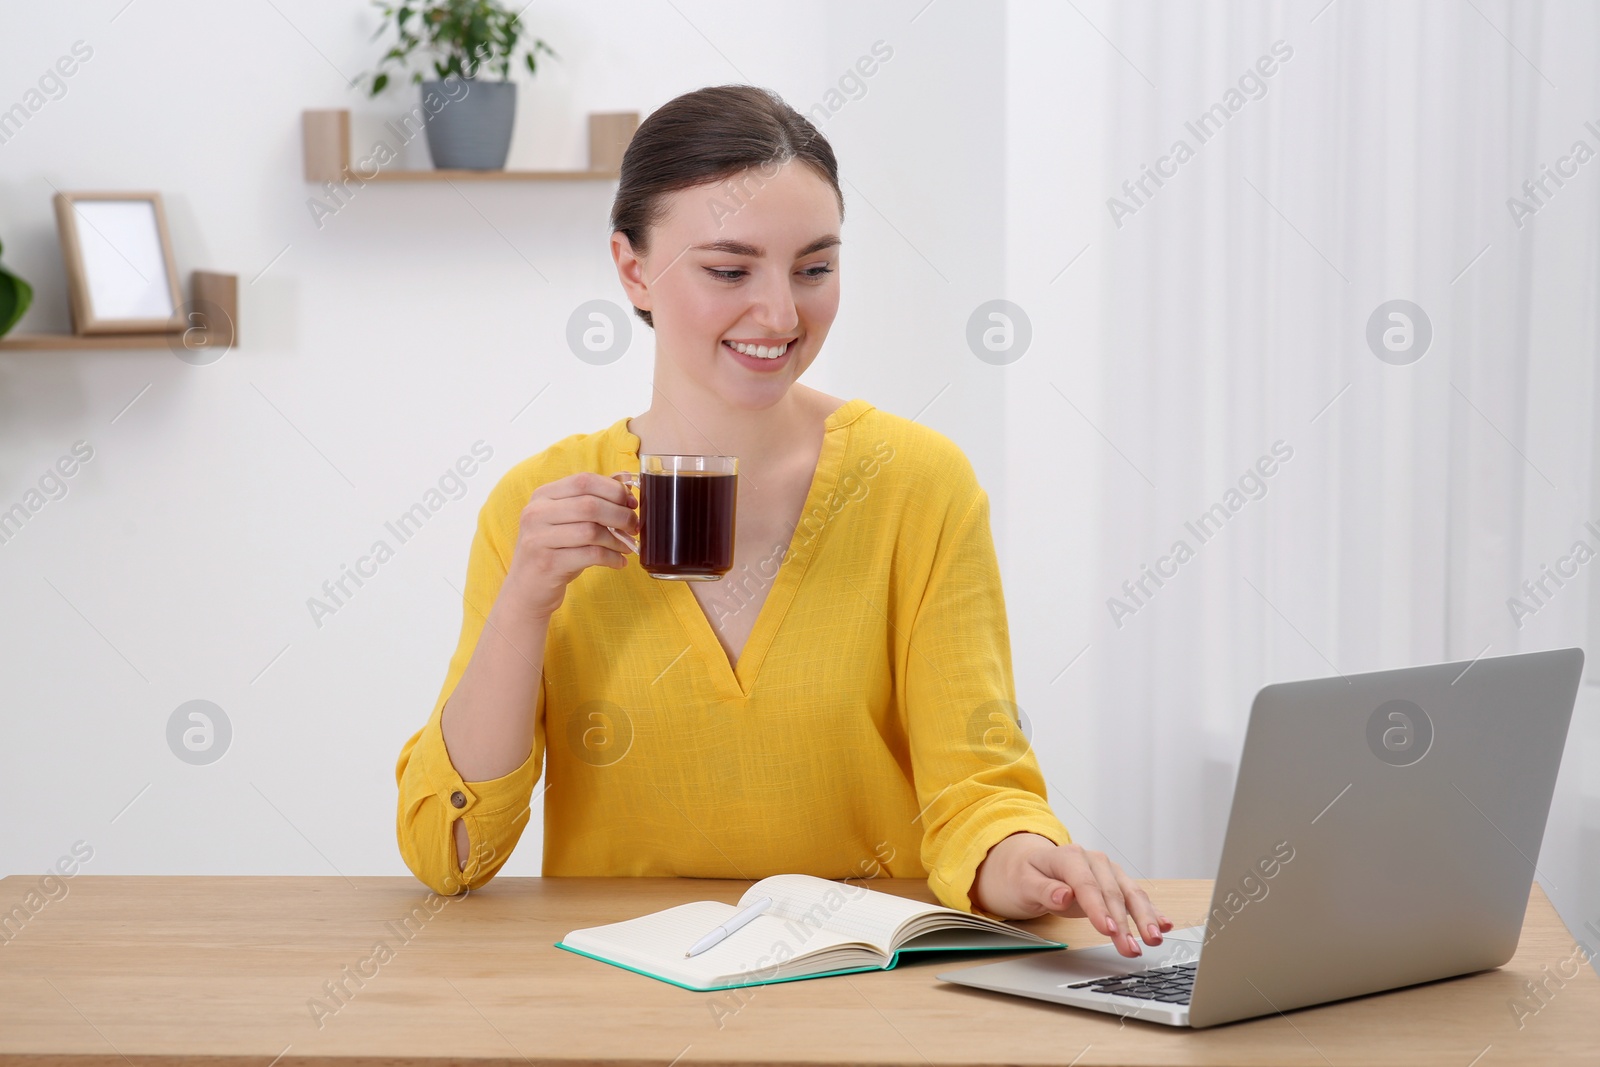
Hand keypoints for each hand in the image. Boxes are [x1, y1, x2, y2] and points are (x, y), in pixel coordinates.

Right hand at [501, 471, 637, 620]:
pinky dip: (611, 558)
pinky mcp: (547, 564)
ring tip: (626, 547)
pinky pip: (590, 555)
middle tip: (633, 527)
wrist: (527, 589)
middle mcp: (536, 513)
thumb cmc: (554, 551)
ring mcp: (539, 539)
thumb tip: (625, 479)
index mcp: (542, 496)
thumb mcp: (568, 521)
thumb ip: (592, 498)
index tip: (631, 503)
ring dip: (617, 540)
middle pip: (590, 505)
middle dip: (621, 515)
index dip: (613, 490)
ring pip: (591, 531)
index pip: (584, 481)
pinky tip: (618, 562)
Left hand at [971, 832, 1171, 957]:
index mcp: (1068, 856)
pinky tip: (1165, 924)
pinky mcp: (1114, 883)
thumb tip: (1063, 895)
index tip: (1107, 930)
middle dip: (1123, 923)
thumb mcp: (1022, 883)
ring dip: (1143, 918)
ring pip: (1129, 894)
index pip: (1086, 884)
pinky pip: (1134, 897)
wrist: (1028, 864)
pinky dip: (1150, 910)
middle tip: (1131, 948)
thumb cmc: (1023, 875)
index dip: (1098, 908)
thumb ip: (1043, 890)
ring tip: (1154, 940)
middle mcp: (1092, 860)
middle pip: (1112, 892)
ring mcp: (1107, 871)